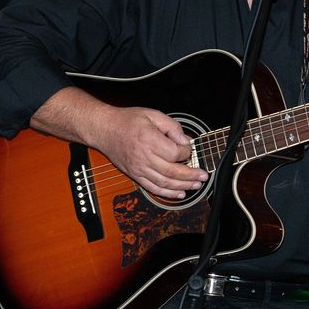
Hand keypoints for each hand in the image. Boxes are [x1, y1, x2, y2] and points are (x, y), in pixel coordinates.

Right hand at [92, 106, 208, 198]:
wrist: (104, 129)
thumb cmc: (127, 120)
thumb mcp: (152, 114)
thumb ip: (171, 126)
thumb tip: (185, 140)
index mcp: (149, 140)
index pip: (175, 153)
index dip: (187, 152)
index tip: (190, 149)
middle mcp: (144, 157)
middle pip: (172, 171)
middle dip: (191, 175)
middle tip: (204, 176)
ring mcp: (138, 168)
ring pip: (164, 183)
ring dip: (182, 187)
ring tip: (196, 186)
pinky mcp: (134, 174)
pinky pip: (152, 188)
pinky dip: (167, 193)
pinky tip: (179, 194)